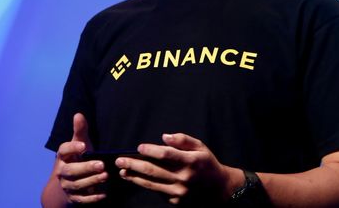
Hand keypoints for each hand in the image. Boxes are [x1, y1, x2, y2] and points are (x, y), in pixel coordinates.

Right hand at [55, 113, 107, 203]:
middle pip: (70, 171)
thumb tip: (79, 114)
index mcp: (63, 157)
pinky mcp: (74, 198)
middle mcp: (62, 172)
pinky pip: (82, 199)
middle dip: (85, 168)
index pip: (63, 150)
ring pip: (77, 185)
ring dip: (92, 181)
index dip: (72, 148)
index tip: (83, 145)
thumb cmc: (76, 159)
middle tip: (101, 164)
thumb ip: (80, 131)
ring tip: (106, 176)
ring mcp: (67, 186)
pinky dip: (92, 197)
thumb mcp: (79, 144)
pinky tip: (104, 193)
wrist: (66, 184)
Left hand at [116, 133, 242, 204]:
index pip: (166, 155)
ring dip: (134, 177)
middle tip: (119, 160)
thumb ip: (183, 140)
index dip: (151, 150)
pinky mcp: (176, 201)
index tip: (139, 147)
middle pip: (154, 170)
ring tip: (122, 171)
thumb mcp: (200, 147)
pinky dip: (146, 185)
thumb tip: (164, 137)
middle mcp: (184, 178)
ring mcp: (179, 192)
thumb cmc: (207, 164)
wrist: (219, 190)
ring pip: (151, 184)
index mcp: (191, 161)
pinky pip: (158, 191)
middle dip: (134, 164)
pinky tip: (137, 178)